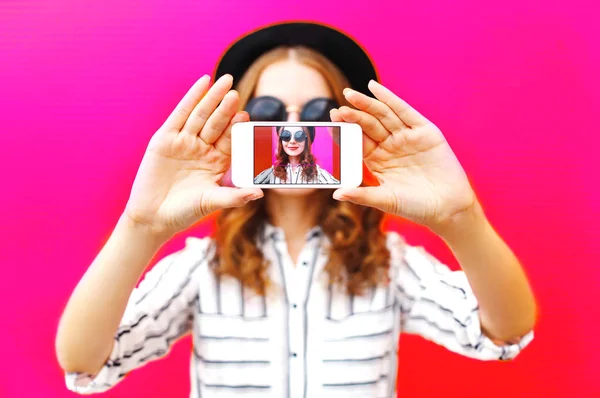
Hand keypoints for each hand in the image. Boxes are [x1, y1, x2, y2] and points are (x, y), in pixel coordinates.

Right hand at [123, 74, 262, 236]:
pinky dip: (192, 98)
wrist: (152, 217)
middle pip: (217, 124)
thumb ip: (235, 196)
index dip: (237, 128)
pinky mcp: (165, 139)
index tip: (246, 118)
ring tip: (225, 82)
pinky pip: (180, 114)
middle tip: (236, 93)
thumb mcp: (211, 202)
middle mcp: (203, 149)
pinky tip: (203, 83)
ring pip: (201, 115)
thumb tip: (260, 192)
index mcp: (217, 162)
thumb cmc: (184, 212)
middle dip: (226, 109)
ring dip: (212, 98)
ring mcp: (184, 142)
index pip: (230, 140)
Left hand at [329, 80, 476, 229]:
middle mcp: (390, 146)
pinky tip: (374, 87)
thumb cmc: (415, 207)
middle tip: (338, 110)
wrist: (448, 209)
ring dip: (367, 104)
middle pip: (368, 126)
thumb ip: (362, 195)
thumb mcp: (386, 200)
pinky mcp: (425, 131)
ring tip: (351, 95)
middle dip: (353, 116)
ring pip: (383, 116)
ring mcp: (407, 137)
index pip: (357, 141)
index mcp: (377, 160)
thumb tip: (336, 194)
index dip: (345, 131)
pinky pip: (405, 112)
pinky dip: (390, 99)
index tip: (331, 123)